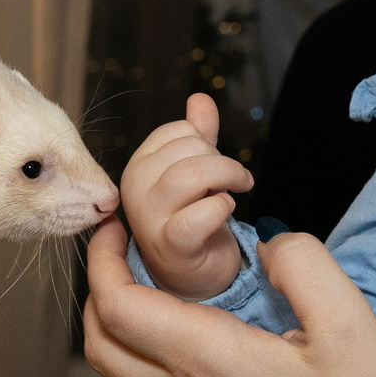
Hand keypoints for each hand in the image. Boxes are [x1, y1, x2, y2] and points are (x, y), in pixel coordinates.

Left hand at [81, 218, 375, 376]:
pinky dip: (139, 351)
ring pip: (116, 370)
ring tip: (147, 281)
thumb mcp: (348, 321)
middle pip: (98, 342)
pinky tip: (182, 329)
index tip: (121, 225)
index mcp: (205, 359)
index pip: (117, 305)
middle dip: (97, 287)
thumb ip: (302, 263)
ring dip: (114, 321)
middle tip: (124, 248)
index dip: (104, 258)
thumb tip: (267, 241)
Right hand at [120, 92, 253, 299]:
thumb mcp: (195, 174)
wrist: (191, 277)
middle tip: (233, 180)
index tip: (217, 164)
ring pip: (191, 174)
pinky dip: (221, 207)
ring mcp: (149, 219)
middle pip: (187, 149)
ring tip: (239, 188)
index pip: (176, 132)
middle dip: (220, 160)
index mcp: (139, 167)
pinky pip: (198, 216)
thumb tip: (200, 99)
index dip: (205, 142)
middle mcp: (135, 189)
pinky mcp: (171, 246)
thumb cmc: (192, 222)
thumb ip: (198, 136)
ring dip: (227, 176)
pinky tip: (226, 210)